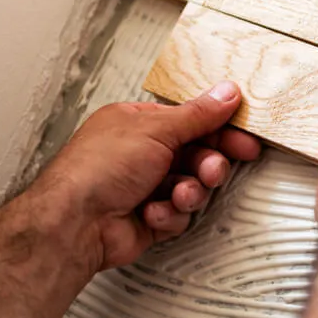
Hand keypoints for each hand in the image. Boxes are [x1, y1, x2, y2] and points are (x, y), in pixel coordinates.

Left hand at [33, 81, 259, 269]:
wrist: (74, 224)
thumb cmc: (96, 171)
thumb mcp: (156, 130)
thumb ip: (197, 114)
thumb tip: (225, 94)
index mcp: (138, 123)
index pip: (190, 121)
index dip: (220, 129)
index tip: (243, 140)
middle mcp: (141, 153)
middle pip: (196, 155)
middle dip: (207, 165)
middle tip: (212, 170)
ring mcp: (145, 186)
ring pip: (192, 186)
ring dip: (189, 191)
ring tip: (179, 194)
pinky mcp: (149, 217)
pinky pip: (179, 214)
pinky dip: (169, 214)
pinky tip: (152, 211)